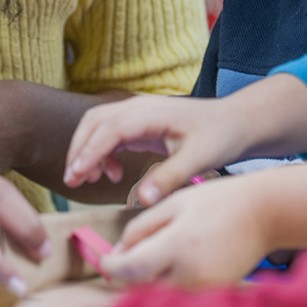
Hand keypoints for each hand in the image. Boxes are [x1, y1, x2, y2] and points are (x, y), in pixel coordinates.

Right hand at [63, 94, 242, 203]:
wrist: (234, 122)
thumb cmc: (219, 137)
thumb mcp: (199, 159)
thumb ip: (169, 177)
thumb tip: (142, 199)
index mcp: (151, 113)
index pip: (109, 128)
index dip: (90, 151)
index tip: (77, 174)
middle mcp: (138, 107)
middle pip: (94, 122)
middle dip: (79, 150)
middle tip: (72, 181)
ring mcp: (136, 112)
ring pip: (96, 125)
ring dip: (86, 150)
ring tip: (86, 179)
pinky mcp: (137, 122)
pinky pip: (108, 133)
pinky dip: (101, 152)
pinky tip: (112, 173)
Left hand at [98, 162, 306, 288]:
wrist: (264, 215)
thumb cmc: (218, 202)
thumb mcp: (172, 204)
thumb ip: (141, 229)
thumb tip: (117, 253)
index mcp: (177, 246)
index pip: (129, 269)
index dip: (109, 265)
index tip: (103, 258)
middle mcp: (191, 274)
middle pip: (140, 285)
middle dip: (127, 271)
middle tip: (126, 251)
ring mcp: (204, 288)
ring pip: (158, 292)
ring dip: (147, 277)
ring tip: (154, 250)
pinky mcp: (214, 294)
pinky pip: (179, 294)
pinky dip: (168, 281)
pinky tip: (173, 260)